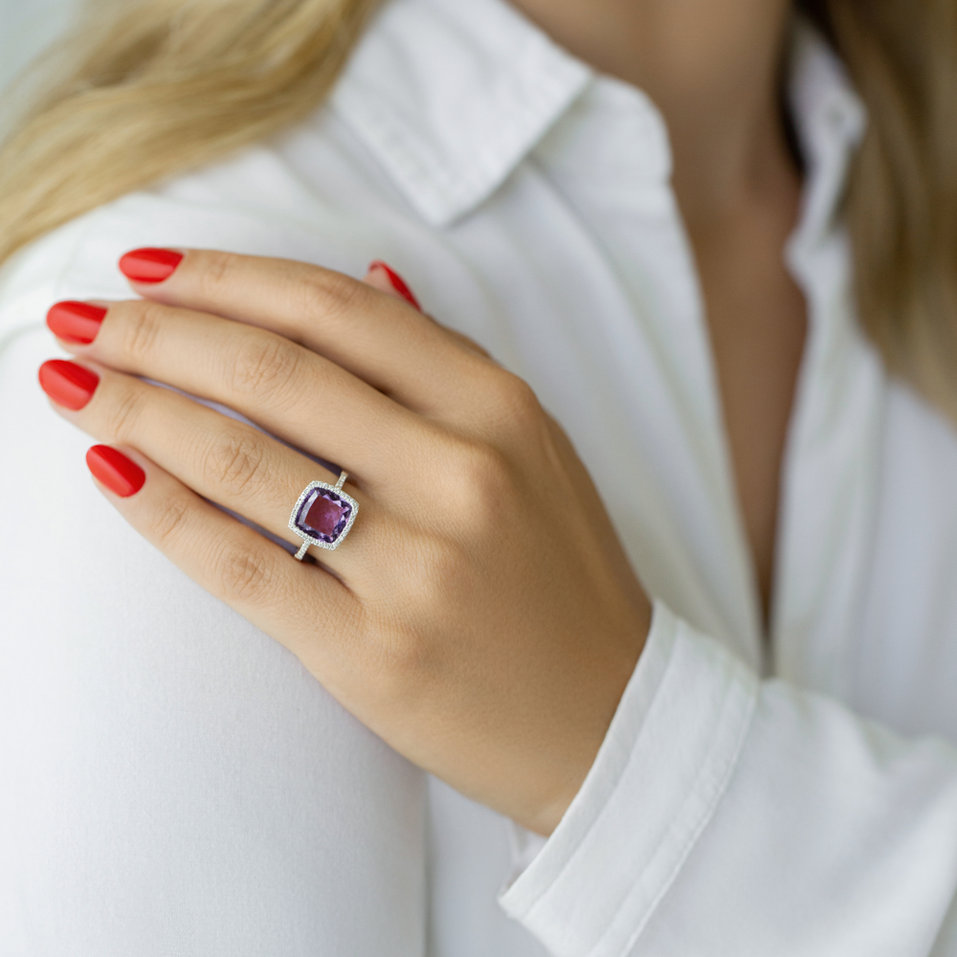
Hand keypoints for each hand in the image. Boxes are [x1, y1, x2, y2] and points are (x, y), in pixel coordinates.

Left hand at [37, 248, 651, 835]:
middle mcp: (460, 476)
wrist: (606, 715)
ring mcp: (415, 568)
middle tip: (85, 316)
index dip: (230, 277)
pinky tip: (110, 468)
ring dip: (136, 409)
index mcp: (500, 411)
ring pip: (243, 463)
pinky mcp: (371, 652)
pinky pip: (240, 566)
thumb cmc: (565, 578)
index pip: (339, 312)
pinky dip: (161, 511)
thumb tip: (375, 278)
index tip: (151, 269)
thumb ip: (453, 363)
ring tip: (71, 381)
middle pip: (276, 373)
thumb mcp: (537, 449)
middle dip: (158, 333)